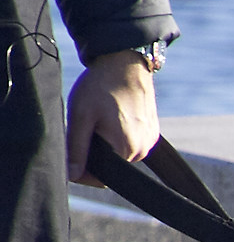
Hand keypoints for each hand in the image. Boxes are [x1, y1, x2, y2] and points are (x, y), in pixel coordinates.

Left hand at [66, 50, 159, 185]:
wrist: (125, 64)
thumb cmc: (101, 87)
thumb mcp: (81, 116)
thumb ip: (77, 148)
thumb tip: (72, 175)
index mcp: (126, 150)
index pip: (101, 177)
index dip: (82, 168)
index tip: (72, 150)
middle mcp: (142, 151)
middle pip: (111, 164)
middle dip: (95, 151)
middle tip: (85, 126)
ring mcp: (149, 142)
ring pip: (120, 153)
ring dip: (106, 142)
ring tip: (100, 117)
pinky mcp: (152, 133)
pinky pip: (130, 143)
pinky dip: (118, 135)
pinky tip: (113, 115)